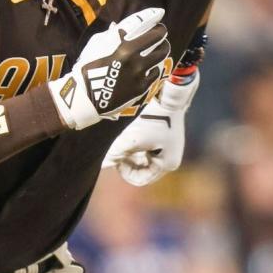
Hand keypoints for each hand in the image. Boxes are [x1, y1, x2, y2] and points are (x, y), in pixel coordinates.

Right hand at [48, 8, 169, 130]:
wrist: (87, 97)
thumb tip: (117, 26)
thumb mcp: (95, 46)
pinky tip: (151, 66)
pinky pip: (155, 73)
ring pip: (161, 55)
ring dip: (162, 49)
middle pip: (159, 39)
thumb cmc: (88, 69)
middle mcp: (133, 56)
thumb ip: (110, 35)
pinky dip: (154, 67)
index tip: (159, 16)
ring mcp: (139, 72)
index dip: (155, 18)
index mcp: (122, 44)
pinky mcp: (141, 86)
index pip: (146, 25)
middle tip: (160, 35)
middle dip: (161, 34)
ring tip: (160, 49)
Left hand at [101, 68, 199, 185]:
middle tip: (118, 147)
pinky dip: (136, 143)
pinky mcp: (165, 138)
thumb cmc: (152, 117)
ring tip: (124, 137)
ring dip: (130, 151)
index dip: (125, 171)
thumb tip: (102, 164)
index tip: (118, 157)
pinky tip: (130, 131)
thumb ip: (115, 153)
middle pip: (140, 169)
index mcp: (167, 164)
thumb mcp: (131, 138)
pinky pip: (146, 148)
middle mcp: (170, 159)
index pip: (139, 179)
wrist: (168, 93)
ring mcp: (169, 149)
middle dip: (127, 160)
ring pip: (142, 158)